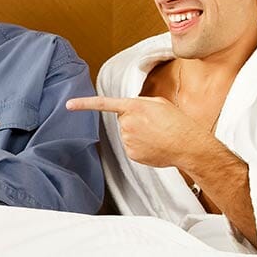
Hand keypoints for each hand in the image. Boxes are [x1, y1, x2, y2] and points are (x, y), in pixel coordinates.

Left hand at [66, 95, 209, 168]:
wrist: (188, 145)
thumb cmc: (177, 122)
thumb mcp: (159, 103)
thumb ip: (140, 103)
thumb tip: (130, 111)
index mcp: (133, 107)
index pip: (103, 104)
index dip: (84, 104)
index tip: (69, 105)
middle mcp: (126, 123)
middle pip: (122, 120)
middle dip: (135, 121)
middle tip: (154, 124)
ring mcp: (127, 140)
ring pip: (127, 134)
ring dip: (138, 134)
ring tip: (157, 135)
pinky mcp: (131, 154)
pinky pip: (132, 147)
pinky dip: (141, 146)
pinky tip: (155, 145)